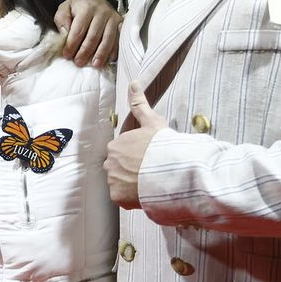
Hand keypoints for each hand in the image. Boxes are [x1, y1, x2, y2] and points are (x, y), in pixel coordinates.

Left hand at [56, 0, 122, 67]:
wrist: (95, 0)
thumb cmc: (77, 8)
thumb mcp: (65, 9)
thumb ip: (62, 20)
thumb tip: (65, 34)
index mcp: (86, 8)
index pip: (78, 30)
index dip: (72, 44)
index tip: (67, 55)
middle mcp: (101, 12)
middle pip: (93, 36)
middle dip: (85, 51)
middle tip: (79, 62)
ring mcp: (113, 18)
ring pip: (108, 39)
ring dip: (101, 54)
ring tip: (95, 65)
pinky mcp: (120, 23)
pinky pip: (118, 39)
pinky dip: (114, 50)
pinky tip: (108, 59)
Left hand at [105, 81, 167, 209]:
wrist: (171, 171)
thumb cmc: (162, 146)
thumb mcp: (152, 122)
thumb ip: (139, 103)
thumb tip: (134, 82)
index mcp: (115, 145)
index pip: (122, 153)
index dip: (136, 156)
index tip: (149, 159)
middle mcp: (109, 163)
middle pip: (119, 169)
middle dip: (131, 171)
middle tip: (150, 172)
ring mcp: (113, 181)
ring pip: (121, 183)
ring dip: (132, 185)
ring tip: (149, 183)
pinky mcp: (118, 197)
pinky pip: (123, 198)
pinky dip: (132, 198)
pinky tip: (145, 192)